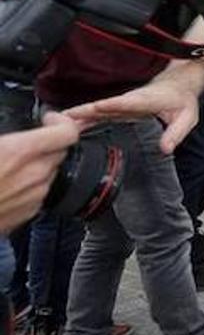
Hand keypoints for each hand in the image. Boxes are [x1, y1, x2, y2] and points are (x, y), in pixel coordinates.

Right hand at [0, 113, 79, 232]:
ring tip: (8, 166)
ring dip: (36, 166)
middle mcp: (35, 175)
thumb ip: (4, 139)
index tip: (48, 120)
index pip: (67, 132)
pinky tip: (4, 185)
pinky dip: (27, 186)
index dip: (60, 122)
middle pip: (59, 152)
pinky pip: (37, 193)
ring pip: (48, 173)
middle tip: (25, 142)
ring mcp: (33, 197)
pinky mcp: (27, 214)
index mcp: (22, 152)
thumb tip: (6, 137)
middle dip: (47, 144)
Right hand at [67, 70, 203, 153]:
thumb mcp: (187, 118)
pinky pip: (98, 112)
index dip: (111, 105)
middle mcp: (130, 101)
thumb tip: (165, 149)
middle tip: (64, 119)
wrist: (180, 84)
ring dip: (78, 115)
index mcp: (146, 101)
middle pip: (103, 106)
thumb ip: (176, 133)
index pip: (126, 103)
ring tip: (58, 121)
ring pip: (97, 109)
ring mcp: (122, 103)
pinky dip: (83, 117)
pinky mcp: (118, 107)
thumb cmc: (182, 100)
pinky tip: (68, 123)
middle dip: (84, 112)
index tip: (95, 107)